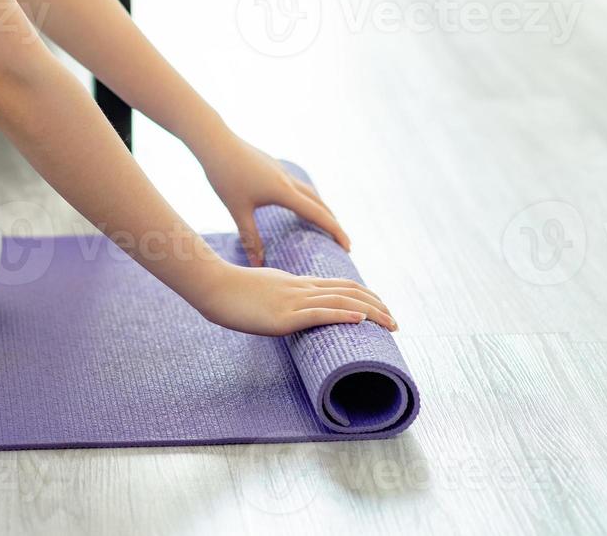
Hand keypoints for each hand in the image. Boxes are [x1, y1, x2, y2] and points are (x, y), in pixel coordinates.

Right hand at [186, 261, 396, 335]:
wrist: (212, 286)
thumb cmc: (230, 292)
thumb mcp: (262, 291)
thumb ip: (279, 298)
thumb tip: (288, 311)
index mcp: (297, 283)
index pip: (340, 285)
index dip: (365, 295)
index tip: (381, 309)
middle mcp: (301, 288)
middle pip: (348, 291)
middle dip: (377, 306)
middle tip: (395, 322)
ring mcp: (293, 301)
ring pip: (340, 301)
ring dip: (371, 313)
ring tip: (390, 324)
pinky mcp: (283, 316)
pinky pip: (318, 314)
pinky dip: (343, 315)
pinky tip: (360, 320)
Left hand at [197, 133, 350, 265]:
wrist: (215, 142)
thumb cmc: (225, 176)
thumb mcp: (238, 210)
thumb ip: (250, 238)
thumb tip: (258, 264)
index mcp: (283, 191)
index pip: (316, 214)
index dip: (335, 231)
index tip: (348, 247)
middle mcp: (288, 180)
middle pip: (319, 203)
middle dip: (332, 223)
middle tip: (343, 242)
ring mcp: (281, 171)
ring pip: (309, 192)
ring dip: (321, 208)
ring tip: (326, 224)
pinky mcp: (273, 166)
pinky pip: (298, 185)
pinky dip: (306, 198)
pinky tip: (299, 203)